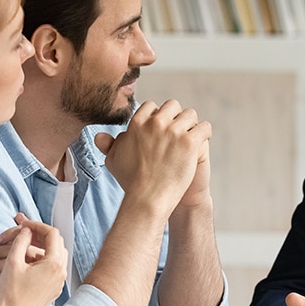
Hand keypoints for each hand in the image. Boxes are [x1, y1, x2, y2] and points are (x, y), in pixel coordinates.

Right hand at [0, 213, 67, 305]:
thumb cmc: (12, 294)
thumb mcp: (13, 262)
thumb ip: (21, 241)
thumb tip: (27, 230)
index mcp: (54, 263)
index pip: (51, 234)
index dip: (37, 226)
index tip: (24, 225)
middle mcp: (61, 272)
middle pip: (56, 243)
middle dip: (40, 235)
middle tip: (25, 232)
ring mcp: (59, 281)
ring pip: (55, 255)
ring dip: (41, 247)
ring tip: (25, 244)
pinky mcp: (53, 289)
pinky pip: (52, 268)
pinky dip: (42, 260)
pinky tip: (28, 260)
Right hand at [93, 99, 211, 212]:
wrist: (148, 199)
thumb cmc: (131, 182)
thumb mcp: (114, 160)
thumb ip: (108, 145)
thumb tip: (99, 136)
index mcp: (137, 123)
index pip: (152, 107)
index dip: (158, 117)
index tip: (162, 129)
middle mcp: (155, 123)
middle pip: (172, 106)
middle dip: (176, 117)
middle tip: (179, 133)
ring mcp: (173, 131)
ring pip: (190, 114)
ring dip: (192, 124)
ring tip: (191, 138)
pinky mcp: (189, 142)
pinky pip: (204, 127)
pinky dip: (204, 133)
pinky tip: (201, 142)